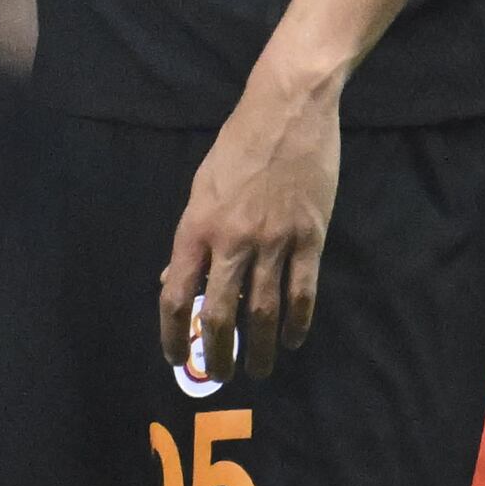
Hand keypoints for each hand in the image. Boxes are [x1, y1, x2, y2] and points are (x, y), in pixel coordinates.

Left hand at [162, 72, 341, 383]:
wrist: (287, 110)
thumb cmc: (238, 146)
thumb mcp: (201, 188)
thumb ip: (191, 239)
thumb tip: (173, 282)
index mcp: (197, 228)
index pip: (176, 295)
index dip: (173, 333)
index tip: (176, 356)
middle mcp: (232, 240)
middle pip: (220, 313)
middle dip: (217, 354)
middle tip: (219, 376)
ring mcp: (274, 240)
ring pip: (263, 311)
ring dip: (259, 349)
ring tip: (259, 370)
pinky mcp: (311, 236)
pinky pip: (303, 292)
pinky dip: (298, 323)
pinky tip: (293, 341)